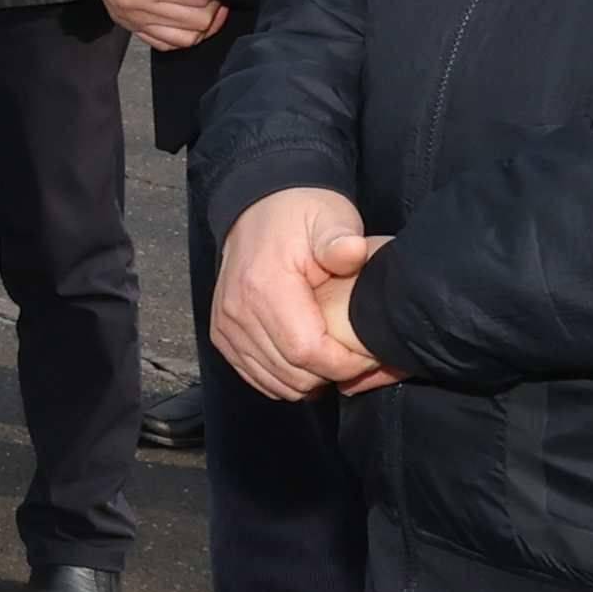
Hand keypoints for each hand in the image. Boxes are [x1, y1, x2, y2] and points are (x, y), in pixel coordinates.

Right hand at [210, 187, 399, 398]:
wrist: (259, 208)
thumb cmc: (299, 215)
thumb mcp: (328, 217)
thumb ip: (339, 239)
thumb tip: (353, 251)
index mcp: (264, 287)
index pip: (307, 351)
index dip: (344, 364)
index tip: (369, 355)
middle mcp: (238, 311)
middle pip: (293, 374)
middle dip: (332, 375)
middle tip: (359, 358)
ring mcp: (227, 326)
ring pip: (276, 383)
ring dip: (311, 380)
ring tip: (336, 358)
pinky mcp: (223, 334)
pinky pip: (257, 376)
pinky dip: (286, 378)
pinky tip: (309, 362)